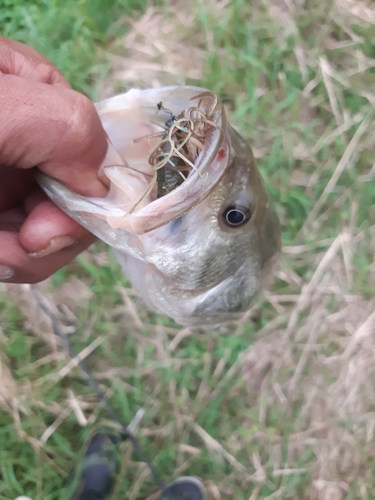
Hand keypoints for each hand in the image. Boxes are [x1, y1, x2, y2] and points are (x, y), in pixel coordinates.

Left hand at [0, 37, 108, 283]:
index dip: (92, 184)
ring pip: (54, 229)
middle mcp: (23, 138)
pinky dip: (15, 261)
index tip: (63, 215)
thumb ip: (66, 125)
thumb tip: (103, 180)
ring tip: (3, 256)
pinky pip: (24, 248)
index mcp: (28, 93)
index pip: (89, 138)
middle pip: (79, 192)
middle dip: (62, 229)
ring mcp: (8, 179)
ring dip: (36, 254)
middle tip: (31, 242)